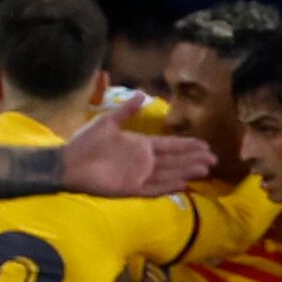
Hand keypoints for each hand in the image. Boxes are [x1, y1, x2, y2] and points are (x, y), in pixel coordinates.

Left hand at [63, 92, 216, 195]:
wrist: (68, 162)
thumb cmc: (86, 141)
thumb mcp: (108, 121)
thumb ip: (127, 110)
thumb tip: (142, 93)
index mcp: (140, 145)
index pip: (170, 145)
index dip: (187, 145)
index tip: (205, 145)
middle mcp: (143, 161)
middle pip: (175, 160)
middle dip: (194, 159)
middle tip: (214, 159)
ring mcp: (138, 175)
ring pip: (169, 174)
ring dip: (186, 172)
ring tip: (205, 170)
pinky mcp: (130, 189)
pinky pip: (154, 189)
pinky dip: (168, 186)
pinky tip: (183, 184)